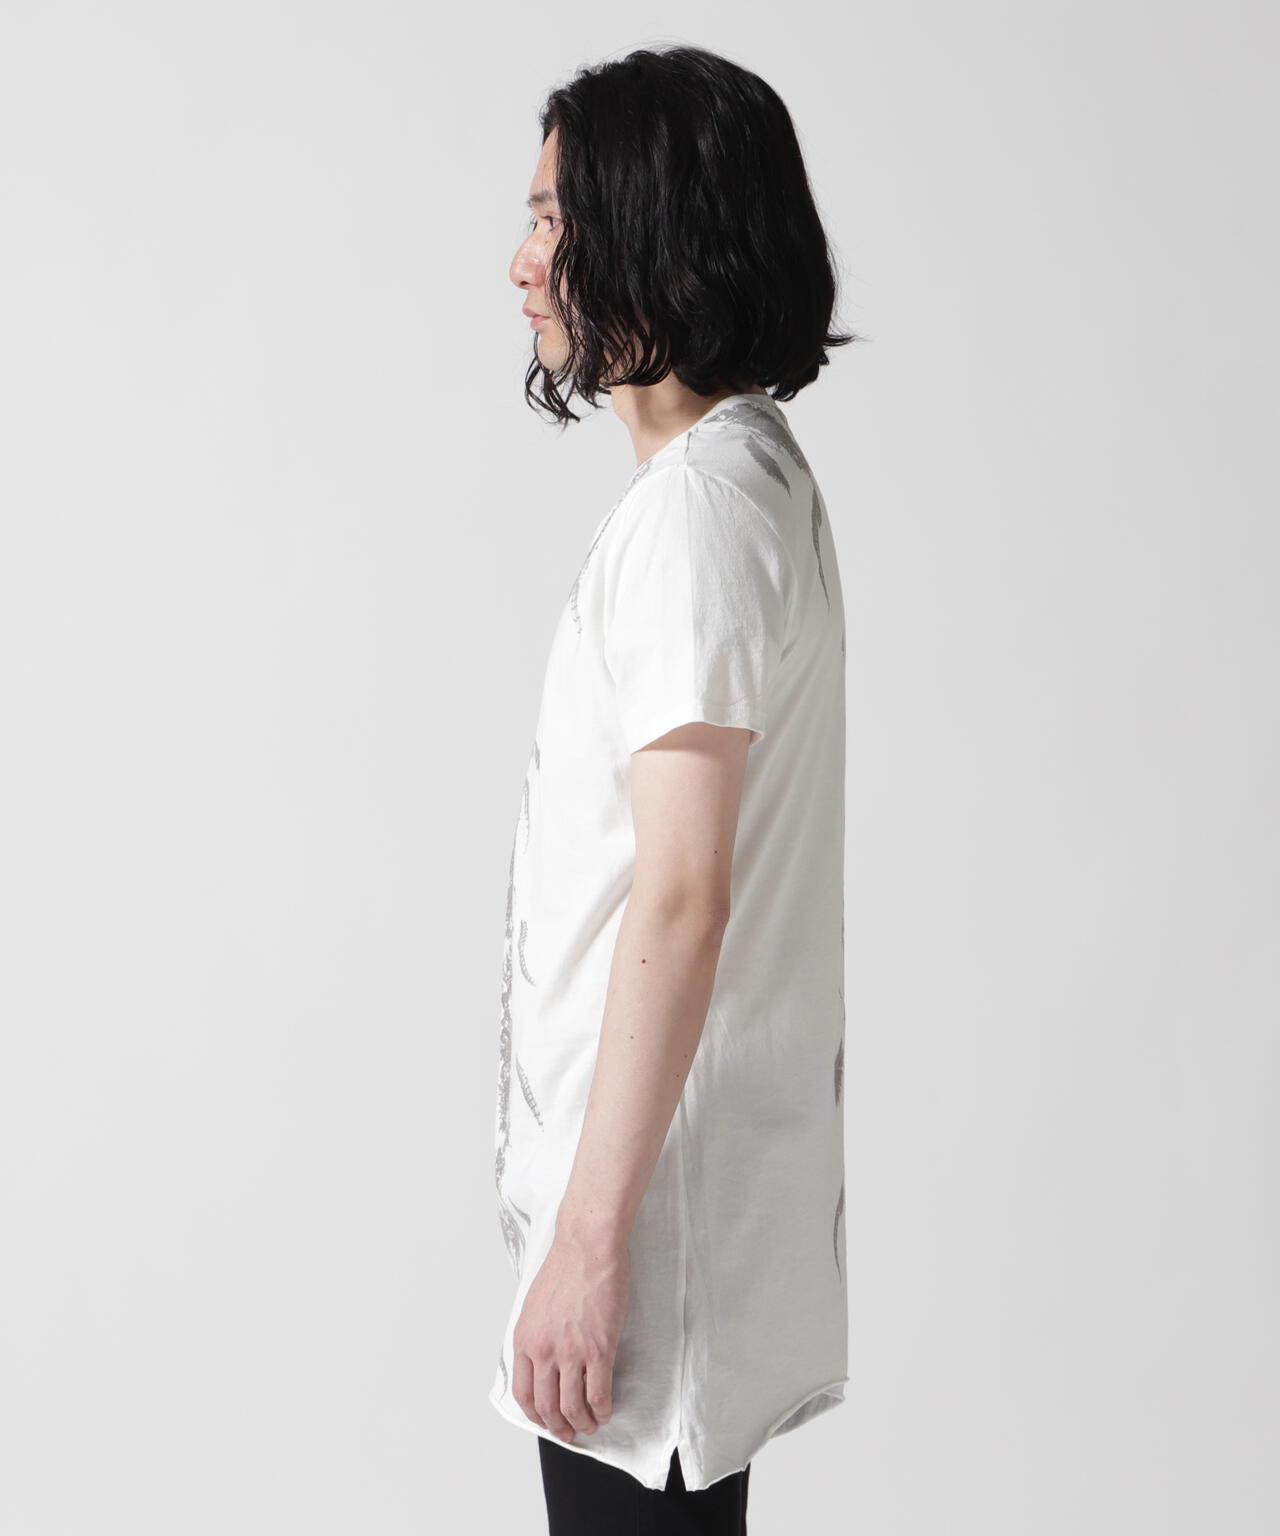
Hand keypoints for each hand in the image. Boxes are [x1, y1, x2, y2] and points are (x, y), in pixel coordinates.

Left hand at [511, 1228, 630, 1443]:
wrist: (588, 1246)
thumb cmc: (565, 1267)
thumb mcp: (534, 1304)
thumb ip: (535, 1335)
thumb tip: (541, 1360)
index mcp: (525, 1339)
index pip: (523, 1394)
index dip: (536, 1415)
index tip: (546, 1421)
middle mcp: (544, 1351)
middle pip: (547, 1406)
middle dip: (559, 1427)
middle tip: (570, 1433)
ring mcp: (572, 1352)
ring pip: (572, 1407)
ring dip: (582, 1423)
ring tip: (590, 1425)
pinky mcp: (599, 1349)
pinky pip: (598, 1394)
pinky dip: (602, 1409)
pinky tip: (606, 1410)